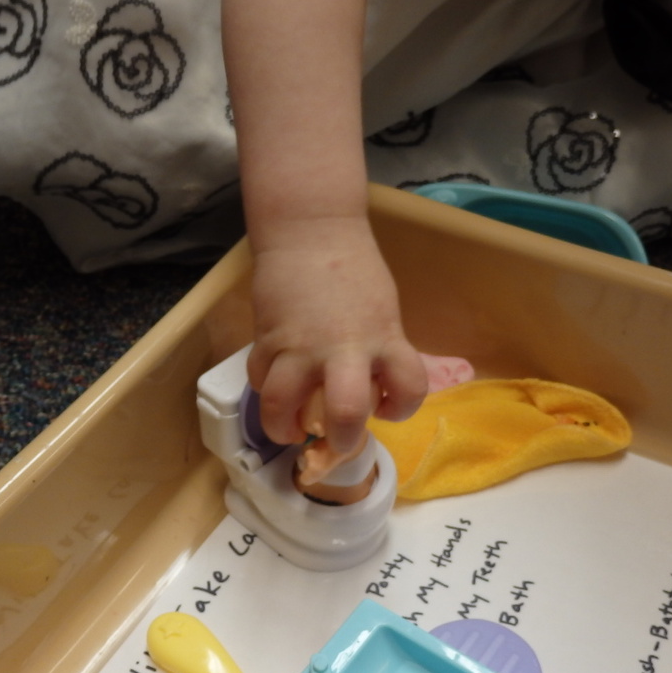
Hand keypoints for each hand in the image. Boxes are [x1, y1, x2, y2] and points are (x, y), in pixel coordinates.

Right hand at [246, 217, 427, 455]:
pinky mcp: (267, 338)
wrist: (311, 232)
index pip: (410, 388)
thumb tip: (366, 386)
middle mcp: (345, 348)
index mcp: (384, 338)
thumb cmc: (354, 269)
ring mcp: (301, 346)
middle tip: (336, 441)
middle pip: (347, 412)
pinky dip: (266, 388)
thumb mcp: (382, 311)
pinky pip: (261, 380)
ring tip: (288, 429)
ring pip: (283, 407)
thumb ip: (377, 349)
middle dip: (342, 439)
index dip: (402, 408)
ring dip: (284, 428)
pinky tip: (274, 384)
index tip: (386, 406)